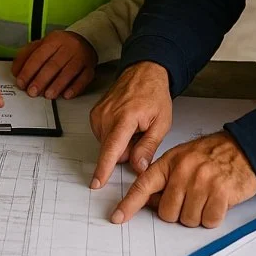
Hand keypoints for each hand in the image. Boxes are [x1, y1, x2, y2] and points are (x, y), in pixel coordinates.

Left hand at [12, 30, 96, 99]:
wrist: (84, 40)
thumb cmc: (59, 46)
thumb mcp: (41, 45)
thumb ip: (26, 56)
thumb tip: (15, 71)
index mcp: (54, 40)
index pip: (39, 55)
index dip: (28, 70)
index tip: (22, 82)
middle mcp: (68, 47)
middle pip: (53, 64)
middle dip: (41, 80)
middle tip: (32, 92)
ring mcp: (81, 56)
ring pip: (69, 72)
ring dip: (57, 85)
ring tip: (48, 95)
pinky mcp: (90, 67)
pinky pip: (84, 78)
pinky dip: (75, 88)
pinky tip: (67, 95)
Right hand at [89, 61, 172, 188]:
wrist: (143, 73)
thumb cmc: (154, 95)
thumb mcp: (161, 123)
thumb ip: (148, 147)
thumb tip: (138, 167)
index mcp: (125, 117)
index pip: (112, 148)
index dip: (104, 168)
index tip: (96, 182)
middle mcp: (107, 115)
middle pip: (112, 151)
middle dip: (127, 151)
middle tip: (141, 134)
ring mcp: (98, 114)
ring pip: (108, 145)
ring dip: (121, 142)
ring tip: (133, 126)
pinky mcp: (94, 114)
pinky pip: (103, 136)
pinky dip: (114, 135)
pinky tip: (124, 123)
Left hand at [110, 131, 255, 227]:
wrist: (243, 149)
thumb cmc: (211, 155)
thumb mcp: (182, 159)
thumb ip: (164, 179)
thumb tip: (148, 201)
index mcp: (170, 162)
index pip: (144, 185)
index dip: (129, 204)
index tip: (117, 216)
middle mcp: (184, 171)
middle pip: (167, 211)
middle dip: (177, 211)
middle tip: (190, 198)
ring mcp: (202, 181)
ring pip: (187, 219)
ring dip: (196, 215)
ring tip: (205, 197)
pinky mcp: (221, 192)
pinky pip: (208, 220)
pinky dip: (212, 217)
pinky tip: (216, 202)